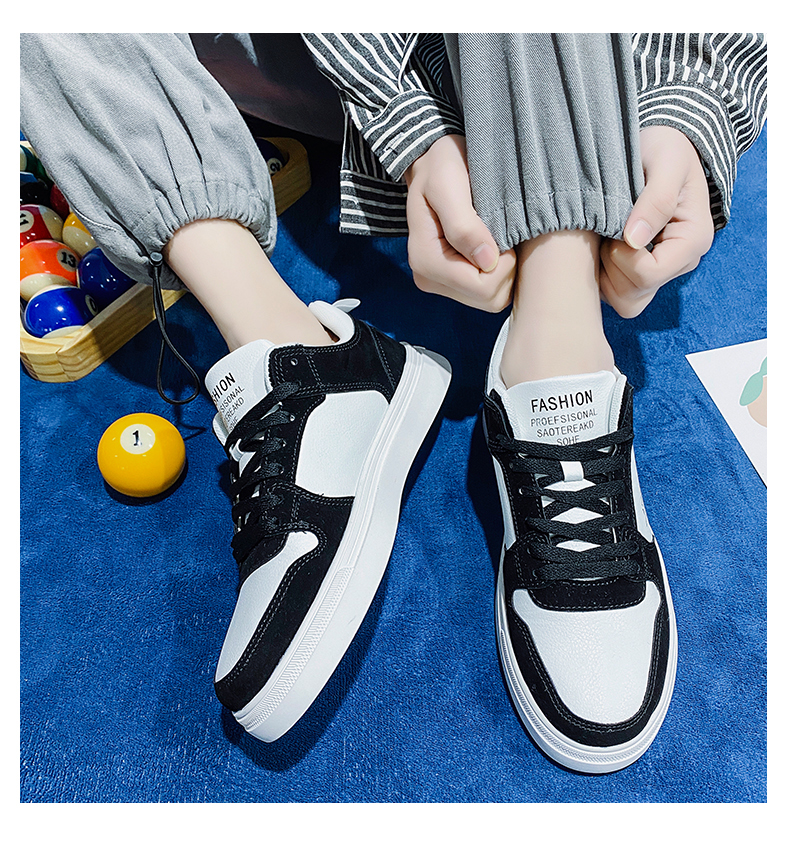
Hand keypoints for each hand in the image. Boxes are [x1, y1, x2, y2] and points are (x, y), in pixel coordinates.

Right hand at [404, 134, 516, 311]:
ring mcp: (441, 284)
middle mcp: (429, 280)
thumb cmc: (440, 167)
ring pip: (491, 299)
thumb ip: (464, 225)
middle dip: (504, 269)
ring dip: (503, 271)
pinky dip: (499, 273)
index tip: (502, 230)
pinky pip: (488, 293)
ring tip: (497, 237)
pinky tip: (495, 246)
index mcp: (426, 262)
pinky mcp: (453, 283)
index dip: (502, 263)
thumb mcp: (447, 185)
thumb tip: (487, 260)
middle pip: (487, 299)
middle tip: (502, 232)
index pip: (481, 287)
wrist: (434, 162)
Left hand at [600, 126, 714, 317]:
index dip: (622, 256)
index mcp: (692, 241)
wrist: (661, 147)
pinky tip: (601, 246)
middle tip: (608, 231)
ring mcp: (660, 272)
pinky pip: (615, 293)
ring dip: (605, 274)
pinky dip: (601, 275)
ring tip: (605, 239)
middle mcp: (679, 264)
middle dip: (611, 266)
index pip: (648, 276)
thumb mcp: (666, 162)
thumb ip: (656, 200)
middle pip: (634, 294)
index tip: (615, 227)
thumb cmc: (666, 149)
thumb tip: (635, 239)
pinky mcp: (640, 273)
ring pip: (624, 300)